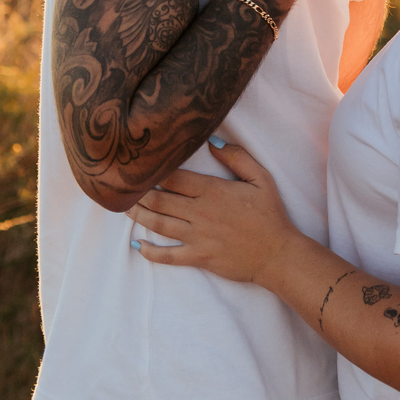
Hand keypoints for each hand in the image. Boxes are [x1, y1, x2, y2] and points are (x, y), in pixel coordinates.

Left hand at [129, 144, 294, 284]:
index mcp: (213, 191)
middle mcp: (200, 213)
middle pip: (161, 200)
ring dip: (139, 216)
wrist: (277, 254)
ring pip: (160, 224)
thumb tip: (212, 141)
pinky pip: (168, 256)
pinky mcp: (199, 257)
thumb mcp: (260, 178)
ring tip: (124, 208)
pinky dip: (150, 252)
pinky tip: (137, 245)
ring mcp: (197, 237)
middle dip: (139, 193)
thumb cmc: (270, 214)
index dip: (155, 172)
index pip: (175, 178)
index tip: (140, 165)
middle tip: (123, 187)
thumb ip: (237, 157)